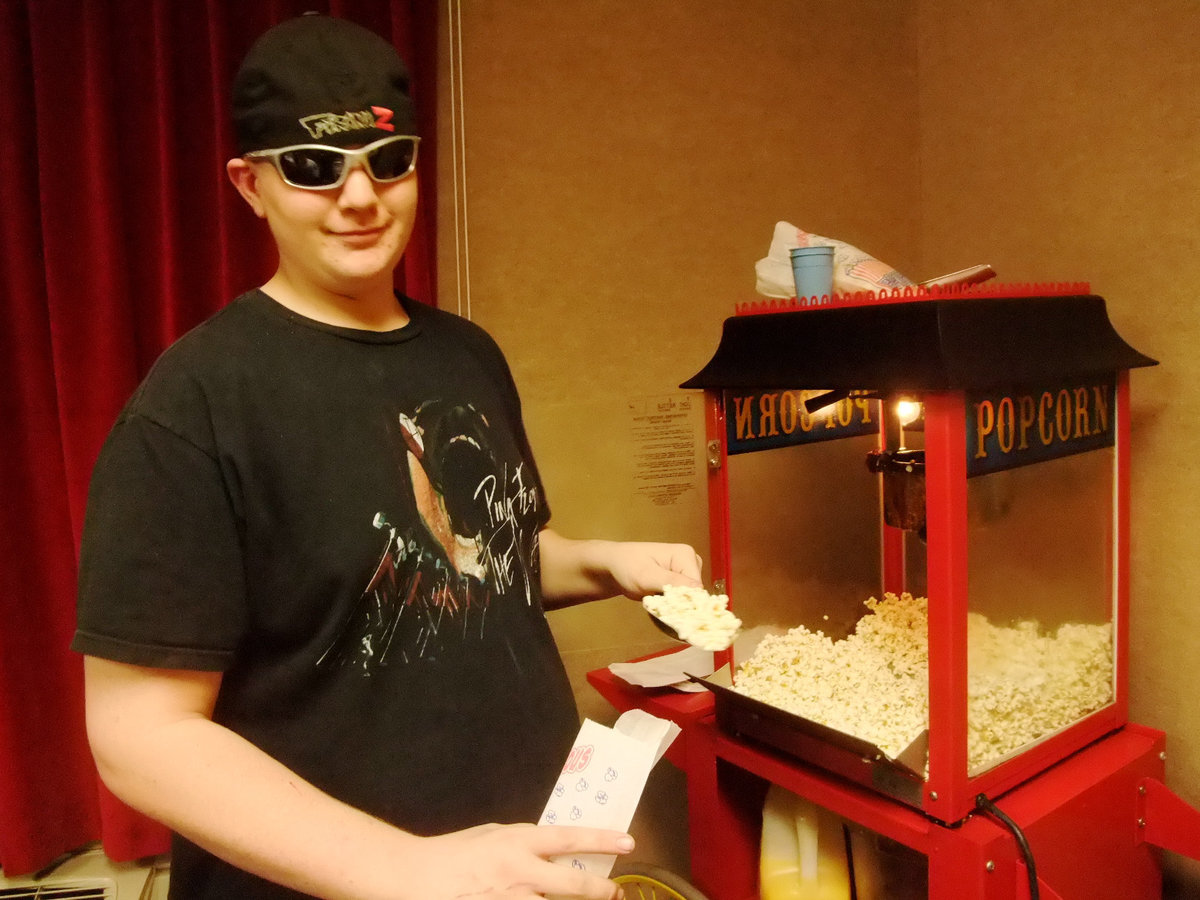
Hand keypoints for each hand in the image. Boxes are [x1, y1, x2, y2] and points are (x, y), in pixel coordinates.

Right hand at [408, 823, 632, 898]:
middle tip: (614, 892)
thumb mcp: (490, 834)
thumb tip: (546, 848)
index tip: (627, 841)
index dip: (602, 840)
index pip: (569, 838)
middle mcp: (520, 873)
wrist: (415, 877)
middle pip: (573, 885)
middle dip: (600, 891)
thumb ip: (521, 842)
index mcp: (517, 842)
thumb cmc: (452, 852)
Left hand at [603, 541, 702, 600]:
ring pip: (689, 598)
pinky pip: (682, 598)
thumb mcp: (647, 575)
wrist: (614, 567)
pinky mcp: (679, 582)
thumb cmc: (627, 566)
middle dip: (679, 602)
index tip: (669, 607)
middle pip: (695, 593)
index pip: (697, 585)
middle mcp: (690, 562)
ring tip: (656, 599)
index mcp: (685, 554)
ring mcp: (685, 572)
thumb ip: (671, 581)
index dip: (686, 600)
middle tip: (658, 602)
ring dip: (674, 604)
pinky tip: (658, 600)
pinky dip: (671, 604)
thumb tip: (697, 589)